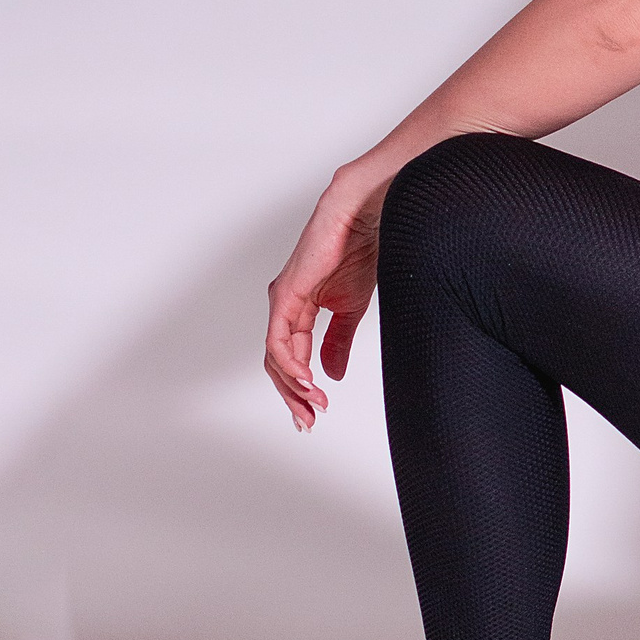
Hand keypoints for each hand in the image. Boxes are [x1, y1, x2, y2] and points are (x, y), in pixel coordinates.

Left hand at [264, 174, 383, 430]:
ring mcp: (283, 300)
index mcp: (300, 310)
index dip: (301, 390)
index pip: (293, 358)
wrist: (364, 218)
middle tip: (308, 421)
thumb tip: (332, 375)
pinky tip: (307, 380)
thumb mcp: (351, 310)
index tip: (315, 414)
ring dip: (293, 386)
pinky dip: (291, 364)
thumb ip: (338, 342)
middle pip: (278, 363)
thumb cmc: (359, 251)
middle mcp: (285, 307)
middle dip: (293, 396)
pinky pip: (279, 339)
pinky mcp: (286, 294)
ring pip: (275, 356)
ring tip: (313, 405)